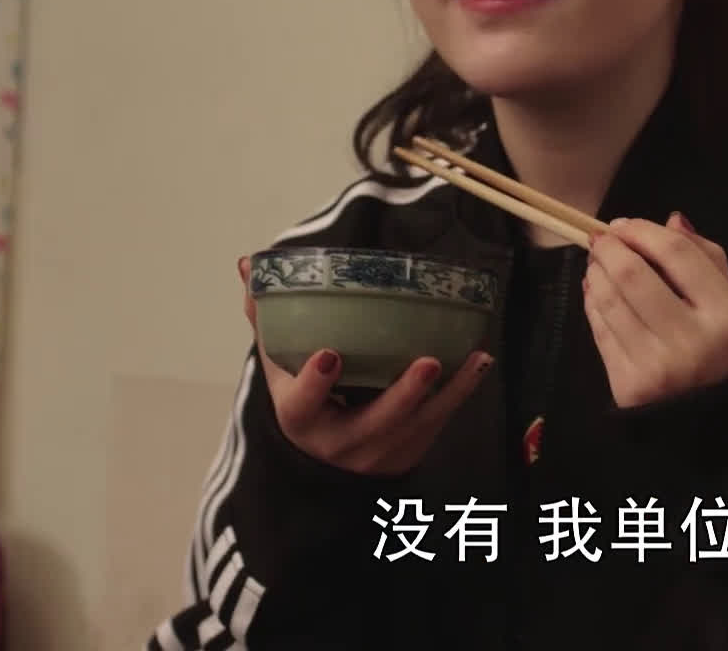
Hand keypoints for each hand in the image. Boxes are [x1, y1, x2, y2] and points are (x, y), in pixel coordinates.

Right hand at [238, 256, 491, 475]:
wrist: (325, 463)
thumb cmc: (304, 399)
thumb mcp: (279, 368)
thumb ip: (267, 319)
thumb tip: (249, 263)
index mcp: (301, 419)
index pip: (303, 405)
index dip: (315, 383)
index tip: (329, 354)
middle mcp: (341, 442)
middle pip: (375, 422)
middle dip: (403, 395)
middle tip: (427, 361)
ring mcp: (380, 451)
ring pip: (418, 424)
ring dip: (449, 392)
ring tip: (472, 358)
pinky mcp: (410, 450)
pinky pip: (439, 422)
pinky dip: (461, 393)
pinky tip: (478, 361)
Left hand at [583, 213, 727, 408]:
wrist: (711, 413)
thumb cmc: (723, 344)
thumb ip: (704, 256)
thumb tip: (671, 220)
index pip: (676, 254)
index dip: (643, 230)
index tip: (623, 224)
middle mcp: (692, 342)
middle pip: (633, 275)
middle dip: (610, 248)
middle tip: (602, 239)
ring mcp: (656, 366)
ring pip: (610, 300)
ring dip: (596, 272)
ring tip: (598, 261)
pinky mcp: (628, 385)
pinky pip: (599, 330)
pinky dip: (593, 302)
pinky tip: (596, 289)